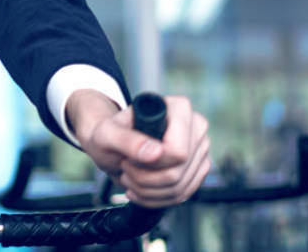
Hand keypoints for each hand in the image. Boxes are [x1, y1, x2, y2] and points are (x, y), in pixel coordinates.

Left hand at [66, 90, 210, 207]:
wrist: (113, 145)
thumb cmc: (110, 133)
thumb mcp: (107, 133)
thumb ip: (127, 140)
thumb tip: (156, 153)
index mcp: (178, 108)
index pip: (177, 152)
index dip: (151, 164)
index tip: (130, 158)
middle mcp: (196, 126)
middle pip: (178, 172)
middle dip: (145, 179)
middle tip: (126, 167)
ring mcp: (200, 149)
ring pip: (180, 187)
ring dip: (147, 190)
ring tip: (130, 176)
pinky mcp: (198, 169)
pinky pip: (182, 195)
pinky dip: (156, 198)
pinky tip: (140, 188)